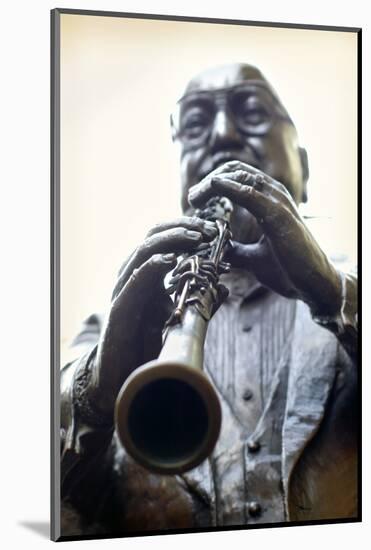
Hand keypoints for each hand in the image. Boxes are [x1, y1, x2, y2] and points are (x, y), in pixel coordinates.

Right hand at [89, 216, 217, 415]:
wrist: (122, 376)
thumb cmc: (148, 345)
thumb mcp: (178, 318)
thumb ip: (199, 302)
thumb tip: (224, 288)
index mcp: (147, 275)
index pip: (163, 239)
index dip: (186, 229)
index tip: (213, 230)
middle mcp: (133, 277)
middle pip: (152, 238)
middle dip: (181, 229)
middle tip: (207, 230)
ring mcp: (124, 291)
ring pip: (142, 253)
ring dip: (170, 241)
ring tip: (194, 238)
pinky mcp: (120, 311)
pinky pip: (132, 283)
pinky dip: (150, 268)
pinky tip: (167, 259)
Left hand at [189, 160, 341, 317]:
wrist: (313, 284)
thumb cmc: (288, 269)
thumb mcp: (253, 258)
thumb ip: (234, 250)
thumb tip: (214, 249)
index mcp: (270, 201)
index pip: (238, 176)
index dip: (213, 183)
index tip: (195, 199)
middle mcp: (275, 195)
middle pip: (236, 171)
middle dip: (209, 181)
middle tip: (192, 198)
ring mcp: (278, 203)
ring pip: (240, 176)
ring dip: (213, 183)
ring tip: (194, 197)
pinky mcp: (278, 216)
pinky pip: (249, 194)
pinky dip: (228, 188)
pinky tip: (213, 188)